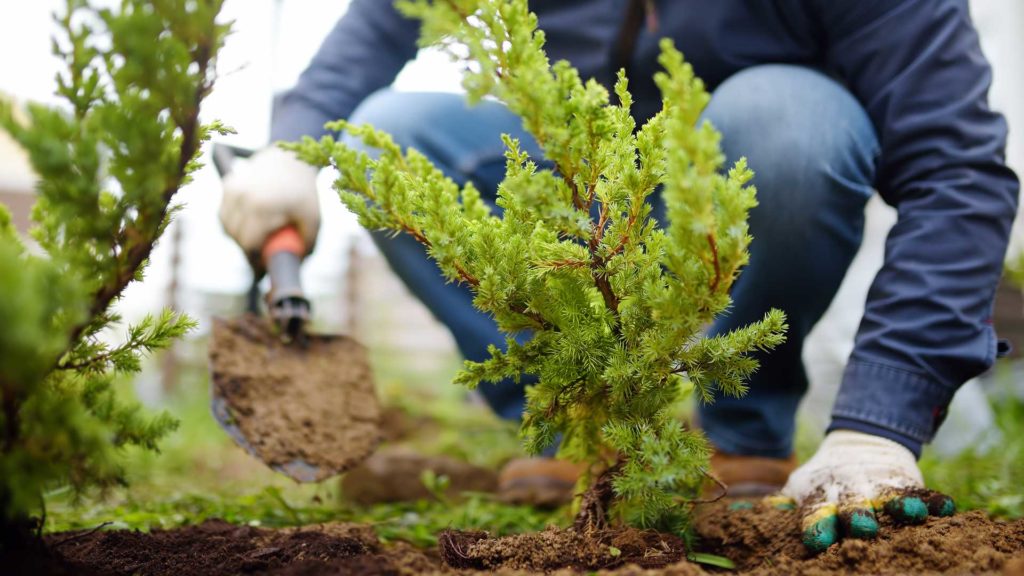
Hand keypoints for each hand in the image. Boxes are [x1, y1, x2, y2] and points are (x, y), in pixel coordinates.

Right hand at [219, 146, 319, 267]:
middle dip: (248, 251)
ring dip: (239, 237)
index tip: (262, 270)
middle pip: (236, 237)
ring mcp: (232, 189)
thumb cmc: (304, 193)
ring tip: (257, 238)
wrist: (291, 160)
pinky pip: (224, 215)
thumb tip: (294, 267)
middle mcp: (243, 196)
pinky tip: (248, 223)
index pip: (249, 243)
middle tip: (262, 256)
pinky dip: (233, 224)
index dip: (255, 260)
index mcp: (262, 206)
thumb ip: (305, 246)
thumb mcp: (313, 220)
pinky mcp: (228, 185)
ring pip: (226, 227)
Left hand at [771, 430, 954, 552]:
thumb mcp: (802, 486)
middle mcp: (852, 495)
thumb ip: (783, 502)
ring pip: (891, 499)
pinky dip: (934, 500)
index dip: (817, 526)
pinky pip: (923, 493)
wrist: (859, 443)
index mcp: (823, 498)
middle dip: (857, 518)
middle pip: (854, 508)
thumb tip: (750, 512)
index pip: (817, 513)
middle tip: (862, 528)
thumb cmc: (825, 479)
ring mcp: (881, 488)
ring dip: (900, 507)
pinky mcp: (907, 483)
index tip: (815, 539)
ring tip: (910, 513)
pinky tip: (946, 507)